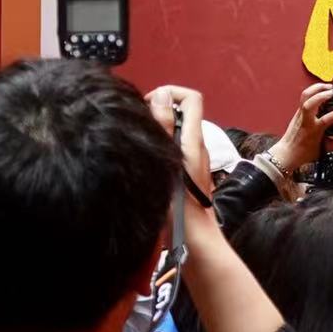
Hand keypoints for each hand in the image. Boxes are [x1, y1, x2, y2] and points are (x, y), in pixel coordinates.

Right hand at [146, 86, 226, 255]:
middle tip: (136, 124)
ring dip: (156, 129)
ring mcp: (193, 160)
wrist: (193, 239)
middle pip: (180, 113)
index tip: (148, 104)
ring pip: (175, 132)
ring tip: (136, 141)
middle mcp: (196, 146)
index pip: (192, 98)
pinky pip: (173, 148)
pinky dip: (158, 145)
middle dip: (157, 110)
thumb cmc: (179, 205)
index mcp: (194, 140)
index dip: (170, 92)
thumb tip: (161, 95)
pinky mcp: (185, 173)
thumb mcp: (168, 163)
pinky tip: (144, 159)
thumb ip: (164, 128)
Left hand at [269, 82, 332, 174]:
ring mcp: (300, 115)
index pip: (325, 120)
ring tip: (327, 86)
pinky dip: (313, 91)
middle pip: (310, 103)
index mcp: (313, 131)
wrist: (287, 153)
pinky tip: (320, 91)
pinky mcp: (298, 112)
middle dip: (322, 94)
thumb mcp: (324, 150)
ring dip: (316, 88)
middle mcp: (305, 121)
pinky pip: (304, 98)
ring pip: (305, 96)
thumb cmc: (303, 153)